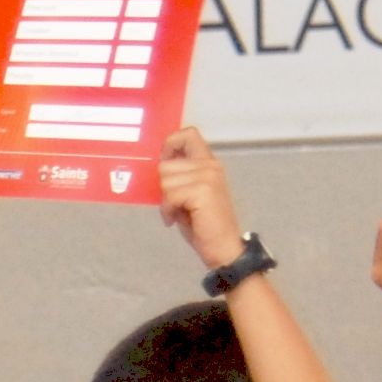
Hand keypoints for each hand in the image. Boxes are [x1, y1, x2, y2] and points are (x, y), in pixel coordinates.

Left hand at [157, 126, 247, 270]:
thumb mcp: (189, 193)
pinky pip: (169, 196)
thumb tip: (158, 165)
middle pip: (166, 164)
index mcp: (208, 163)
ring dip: (166, 201)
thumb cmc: (203, 223)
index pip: (188, 134)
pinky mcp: (203, 191)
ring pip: (165, 181)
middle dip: (164, 187)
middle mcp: (210, 165)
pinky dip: (167, 211)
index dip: (170, 145)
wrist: (223, 246)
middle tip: (175, 204)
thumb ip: (179, 176)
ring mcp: (208, 176)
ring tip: (179, 212)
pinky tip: (176, 219)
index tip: (165, 163)